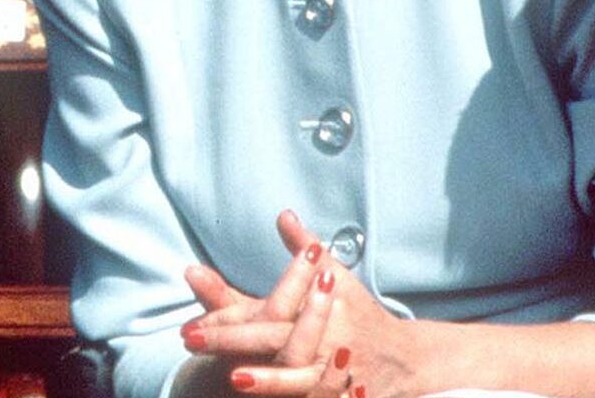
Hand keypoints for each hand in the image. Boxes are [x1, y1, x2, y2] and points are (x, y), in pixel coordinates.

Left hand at [183, 211, 417, 396]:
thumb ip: (305, 248)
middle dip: (231, 341)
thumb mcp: (337, 277)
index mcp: (322, 306)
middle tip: (190, 337)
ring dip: (267, 380)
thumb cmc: (360, 313)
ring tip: (232, 378)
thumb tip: (283, 215)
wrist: (404, 358)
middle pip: (274, 340)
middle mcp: (326, 339)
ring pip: (297, 380)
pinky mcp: (341, 396)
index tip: (192, 317)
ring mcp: (333, 373)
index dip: (229, 314)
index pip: (268, 309)